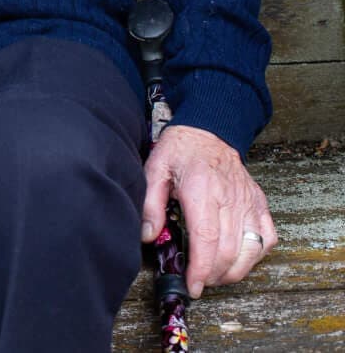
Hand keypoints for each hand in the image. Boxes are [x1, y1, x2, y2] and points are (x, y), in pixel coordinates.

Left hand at [143, 124, 276, 295]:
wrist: (209, 130)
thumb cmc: (180, 150)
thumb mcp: (155, 168)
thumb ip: (150, 203)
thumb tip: (148, 235)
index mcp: (201, 189)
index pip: (206, 238)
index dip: (200, 268)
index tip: (193, 285)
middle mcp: (230, 197)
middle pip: (229, 250)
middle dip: (213, 275)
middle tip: (198, 281)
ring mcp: (249, 201)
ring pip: (251, 250)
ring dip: (234, 271)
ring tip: (214, 275)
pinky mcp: (259, 203)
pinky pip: (267, 238)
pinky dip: (256, 255)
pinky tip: (239, 258)